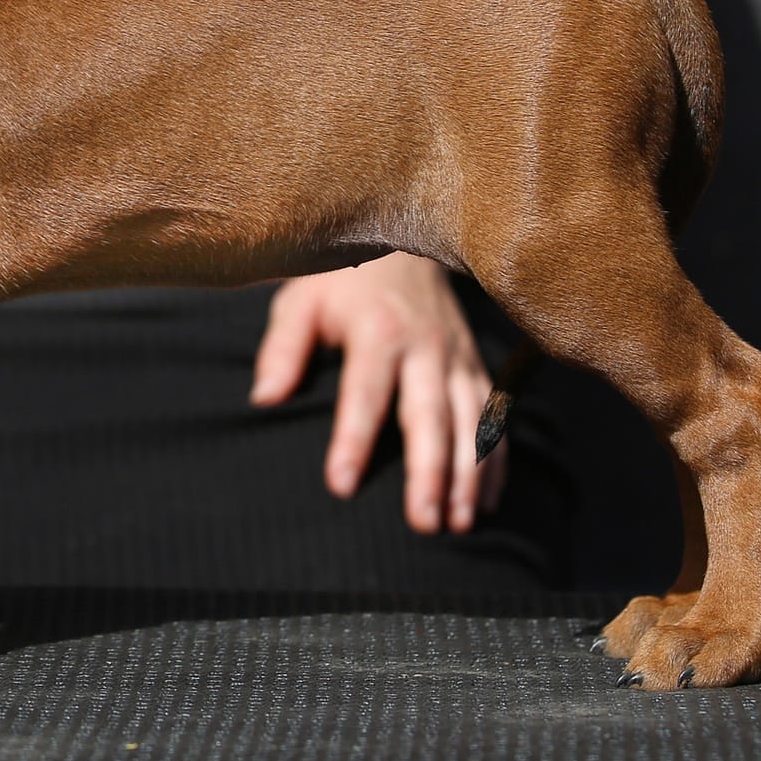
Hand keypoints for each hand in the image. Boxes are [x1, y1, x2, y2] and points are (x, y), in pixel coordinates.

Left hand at [251, 253, 508, 532]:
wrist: (400, 236)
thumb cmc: (338, 279)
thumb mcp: (301, 300)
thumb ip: (283, 348)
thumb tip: (264, 399)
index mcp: (377, 329)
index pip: (365, 393)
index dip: (353, 439)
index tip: (341, 486)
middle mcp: (425, 345)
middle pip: (430, 416)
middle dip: (429, 472)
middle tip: (423, 523)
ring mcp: (456, 356)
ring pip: (471, 422)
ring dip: (470, 475)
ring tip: (459, 525)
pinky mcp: (475, 366)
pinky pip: (493, 418)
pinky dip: (495, 461)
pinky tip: (487, 503)